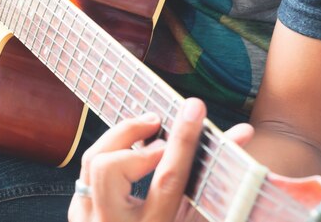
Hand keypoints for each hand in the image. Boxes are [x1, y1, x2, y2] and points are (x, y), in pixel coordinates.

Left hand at [68, 98, 253, 221]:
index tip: (194, 109)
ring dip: (120, 137)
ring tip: (147, 129)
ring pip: (92, 161)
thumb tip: (241, 133)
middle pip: (111, 167)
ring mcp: (90, 220)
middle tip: (158, 123)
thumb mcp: (196, 220)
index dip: (183, 141)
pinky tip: (129, 149)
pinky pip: (86, 171)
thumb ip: (218, 183)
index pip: (168, 178)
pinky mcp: (79, 212)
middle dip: (133, 135)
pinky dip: (108, 152)